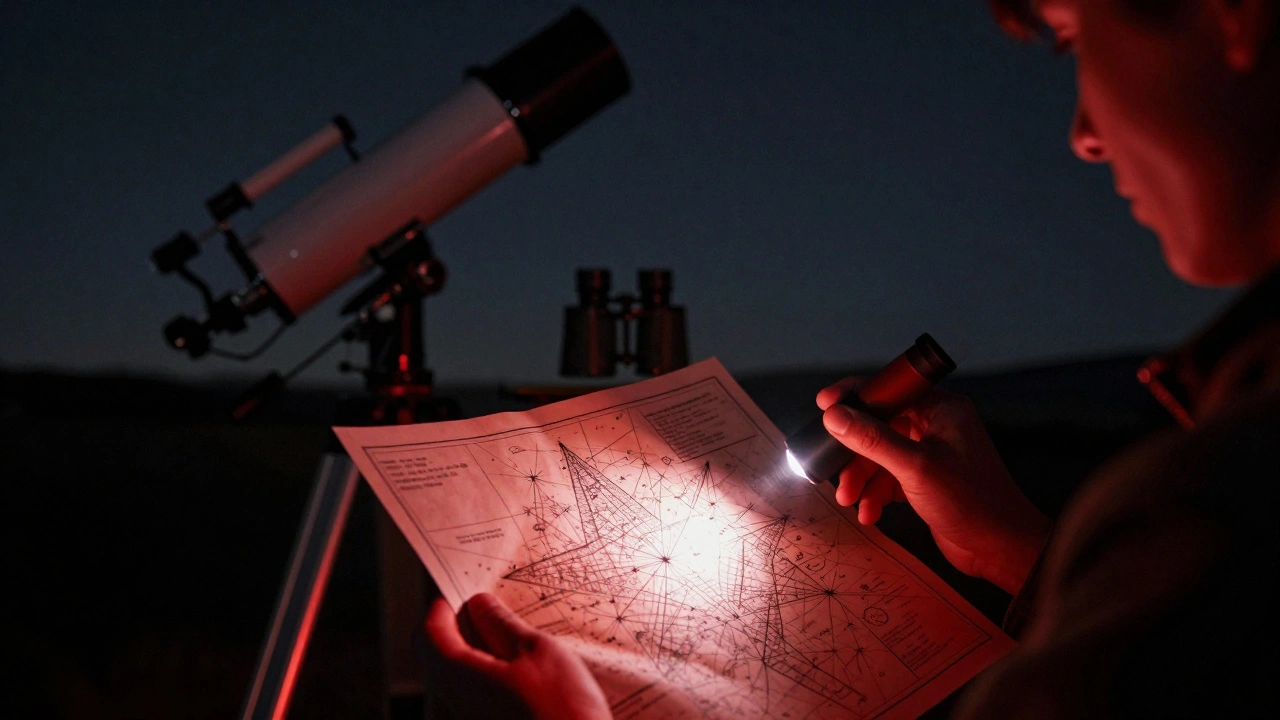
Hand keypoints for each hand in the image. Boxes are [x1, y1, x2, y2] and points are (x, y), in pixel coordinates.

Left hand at [424, 592, 610, 719]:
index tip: (466, 590)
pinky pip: (473, 687)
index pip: (429, 631)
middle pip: (436, 651)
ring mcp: (471, 712)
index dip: (444, 604)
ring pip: (455, 670)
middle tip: (489, 607)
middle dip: (457, 624)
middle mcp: (456, 697)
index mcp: (460, 674)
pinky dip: (487, 667)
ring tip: (512, 632)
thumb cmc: (562, 712)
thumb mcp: (537, 651)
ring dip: (476, 645)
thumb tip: (479, 604)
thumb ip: (502, 624)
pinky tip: (520, 664)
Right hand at [816, 380, 1049, 593]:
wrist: (1000, 549)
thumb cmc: (972, 503)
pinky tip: (871, 512)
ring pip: (880, 455)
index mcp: (941, 408)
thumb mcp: (915, 468)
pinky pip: (889, 477)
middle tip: (839, 476)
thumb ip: (873, 439)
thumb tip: (835, 415)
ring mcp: (930, 453)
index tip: (825, 405)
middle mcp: (936, 425)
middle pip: (879, 426)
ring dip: (863, 479)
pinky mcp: (925, 479)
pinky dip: (876, 493)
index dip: (856, 396)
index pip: (889, 388)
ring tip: (852, 501)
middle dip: (855, 454)